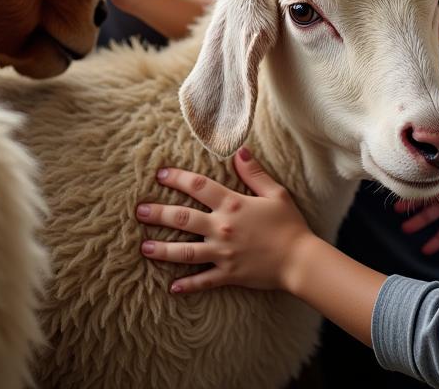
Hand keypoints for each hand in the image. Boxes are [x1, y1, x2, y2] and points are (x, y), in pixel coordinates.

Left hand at [137, 148, 315, 294]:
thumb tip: (239, 151)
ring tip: (144, 247)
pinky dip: (187, 285)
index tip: (161, 174)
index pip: (198, 187)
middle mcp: (222, 228)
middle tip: (139, 211)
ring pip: (184, 252)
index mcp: (232, 204)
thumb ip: (254, 173)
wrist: (299, 260)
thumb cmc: (289, 224)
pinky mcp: (227, 275)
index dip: (178, 178)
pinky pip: (202, 281)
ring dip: (162, 249)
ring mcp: (222, 253)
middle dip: (159, 213)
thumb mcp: (275, 193)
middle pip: (183, 218)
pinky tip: (171, 287)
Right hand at [396, 142, 438, 253]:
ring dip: (417, 222)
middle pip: (423, 194)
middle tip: (394, 208)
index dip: (409, 177)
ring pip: (430, 214)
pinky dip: (436, 241)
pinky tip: (425, 250)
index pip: (422, 171)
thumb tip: (424, 156)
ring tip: (405, 229)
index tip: (393, 181)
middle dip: (408, 200)